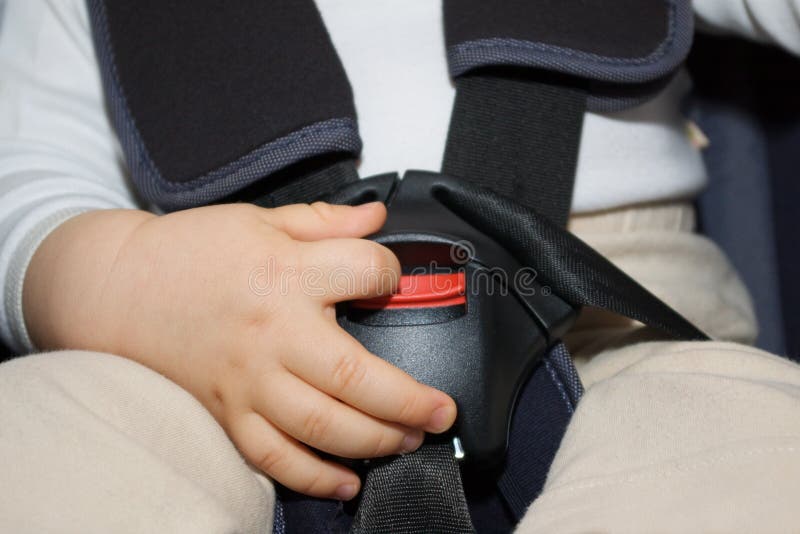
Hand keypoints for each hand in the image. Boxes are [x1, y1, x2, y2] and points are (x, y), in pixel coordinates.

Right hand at [24, 202, 456, 499]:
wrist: (116, 287)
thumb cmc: (189, 252)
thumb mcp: (260, 219)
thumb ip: (325, 221)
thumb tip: (378, 217)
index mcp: (286, 274)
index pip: (366, 274)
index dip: (392, 275)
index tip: (394, 282)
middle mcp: (274, 333)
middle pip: (356, 375)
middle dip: (411, 400)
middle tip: (442, 413)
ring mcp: (249, 380)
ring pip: (323, 425)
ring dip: (376, 440)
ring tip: (409, 441)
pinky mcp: (227, 412)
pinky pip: (273, 457)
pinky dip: (313, 477)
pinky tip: (346, 482)